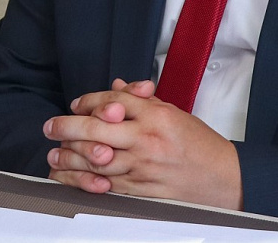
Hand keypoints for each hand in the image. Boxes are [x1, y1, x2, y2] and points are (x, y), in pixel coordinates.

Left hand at [43, 79, 242, 208]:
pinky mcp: (144, 190)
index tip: (75, 105)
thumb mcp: (173, 113)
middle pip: (96, 128)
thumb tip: (114, 86)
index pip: (112, 100)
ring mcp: (144, 167)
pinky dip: (86, 181)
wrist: (228, 180)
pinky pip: (108, 185)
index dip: (88, 101)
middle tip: (50, 127)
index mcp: (156, 115)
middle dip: (67, 126)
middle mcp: (147, 139)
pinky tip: (72, 177)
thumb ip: (140, 100)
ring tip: (54, 154)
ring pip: (97, 159)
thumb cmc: (200, 145)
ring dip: (70, 156)